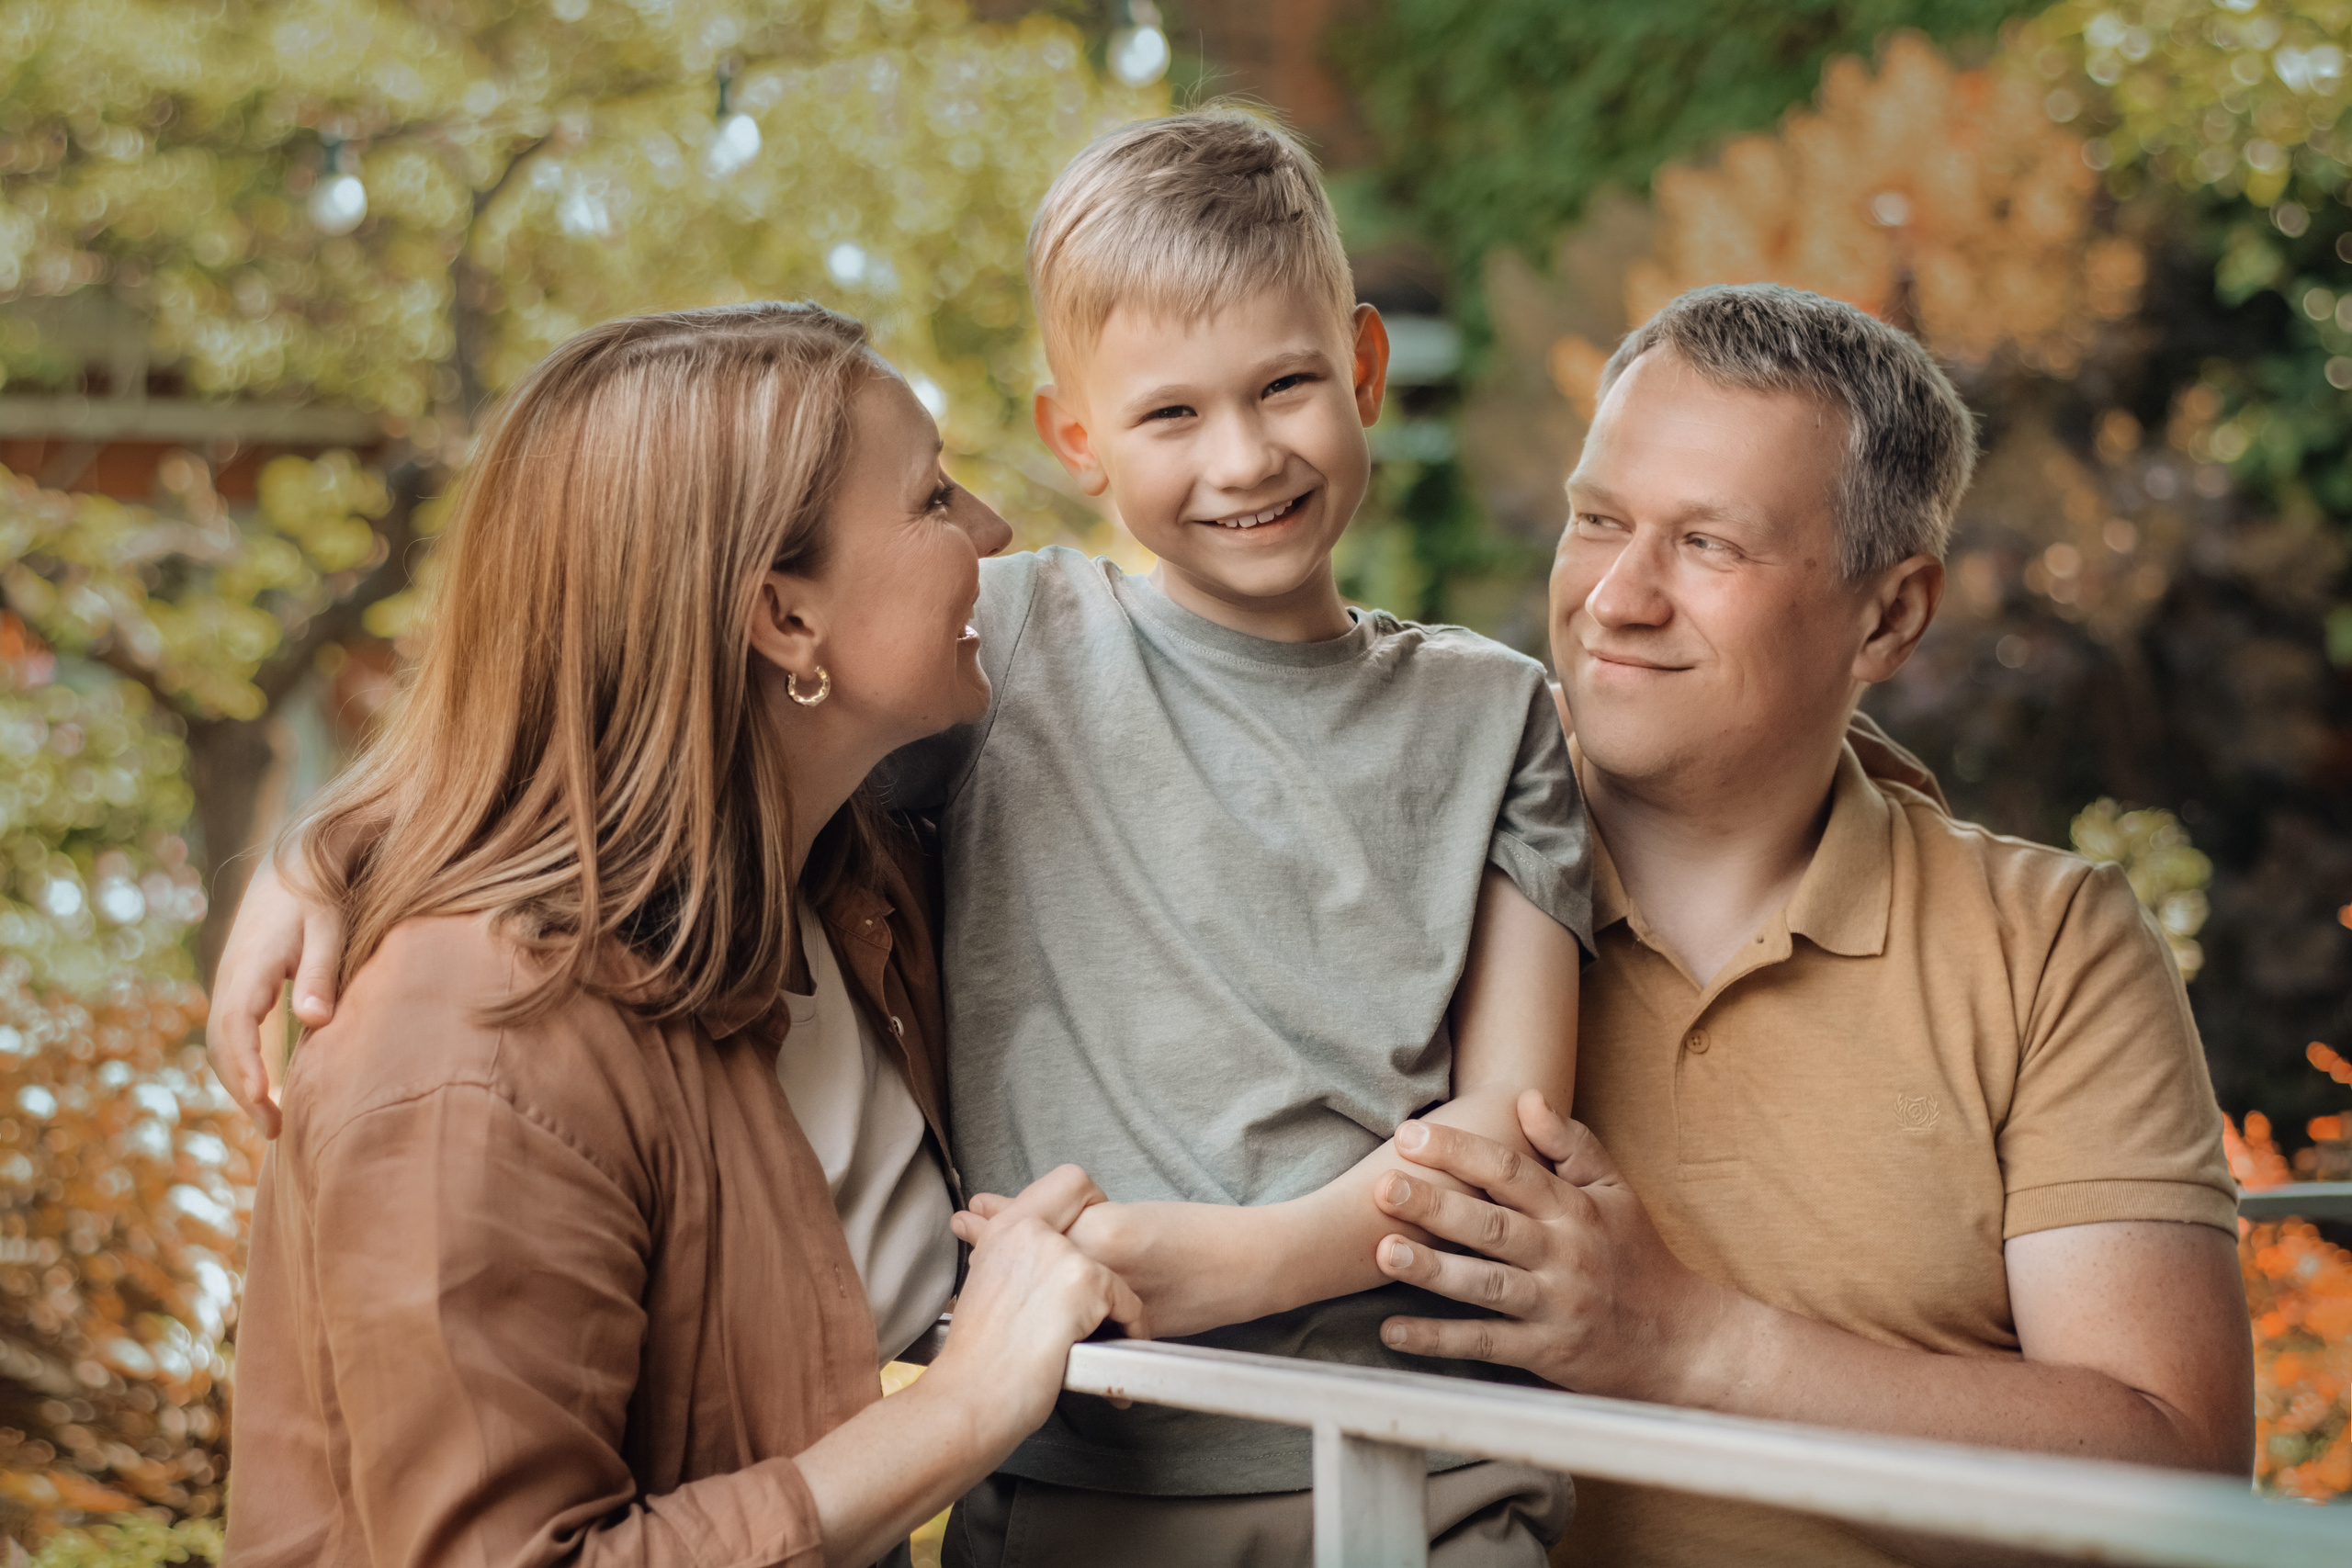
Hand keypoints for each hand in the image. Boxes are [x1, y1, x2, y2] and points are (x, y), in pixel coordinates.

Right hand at [204, 858, 343, 1138]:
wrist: (296, 863)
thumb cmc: (321, 892)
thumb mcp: (328, 924)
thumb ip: (321, 970)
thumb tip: (314, 1020)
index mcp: (251, 964)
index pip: (236, 1023)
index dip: (244, 1063)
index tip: (261, 1099)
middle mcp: (232, 977)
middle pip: (222, 1043)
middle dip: (242, 1089)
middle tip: (274, 1131)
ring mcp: (232, 984)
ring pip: (223, 1043)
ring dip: (241, 1084)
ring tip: (274, 1126)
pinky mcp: (242, 989)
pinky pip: (233, 1035)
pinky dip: (244, 1067)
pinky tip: (269, 1093)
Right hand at [931, 1166, 1150, 1441]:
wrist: (968, 1400)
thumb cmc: (977, 1359)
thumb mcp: (981, 1285)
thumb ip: (990, 1246)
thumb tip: (971, 1219)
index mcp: (1004, 1229)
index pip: (1066, 1181)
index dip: (1087, 1205)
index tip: (1085, 1243)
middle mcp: (1030, 1230)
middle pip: (1099, 1209)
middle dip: (1107, 1251)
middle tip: (1101, 1294)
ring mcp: (1059, 1253)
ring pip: (1114, 1266)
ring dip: (1116, 1304)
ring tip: (1104, 1338)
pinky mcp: (1085, 1283)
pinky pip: (1128, 1302)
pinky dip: (1129, 1330)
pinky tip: (1112, 1350)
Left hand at [1371, 1090, 1731, 1402]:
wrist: (1684, 1342)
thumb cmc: (1638, 1257)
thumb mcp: (1616, 1193)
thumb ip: (1572, 1145)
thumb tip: (1526, 1096)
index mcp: (1576, 1210)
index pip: (1511, 1171)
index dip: (1460, 1151)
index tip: (1409, 1135)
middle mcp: (1564, 1254)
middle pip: (1492, 1224)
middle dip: (1436, 1204)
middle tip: (1383, 1186)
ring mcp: (1554, 1305)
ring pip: (1486, 1285)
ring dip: (1433, 1269)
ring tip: (1383, 1252)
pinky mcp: (1546, 1352)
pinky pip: (1486, 1344)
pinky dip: (1439, 1339)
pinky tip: (1393, 1331)